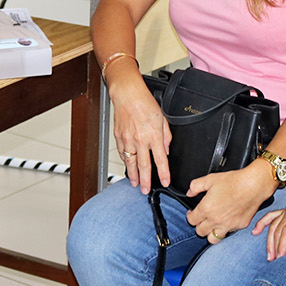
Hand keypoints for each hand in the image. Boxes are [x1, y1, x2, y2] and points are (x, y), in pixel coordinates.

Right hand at [110, 77, 170, 191]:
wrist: (127, 95)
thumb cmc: (144, 103)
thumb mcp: (162, 118)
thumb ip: (166, 136)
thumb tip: (166, 149)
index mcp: (154, 135)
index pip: (160, 159)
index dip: (163, 173)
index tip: (165, 182)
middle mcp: (140, 139)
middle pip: (144, 165)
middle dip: (146, 181)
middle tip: (146, 191)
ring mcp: (128, 140)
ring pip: (131, 162)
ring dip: (133, 175)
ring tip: (135, 184)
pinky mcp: (119, 137)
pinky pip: (123, 153)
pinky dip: (125, 161)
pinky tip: (128, 166)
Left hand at [186, 162, 276, 241]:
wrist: (253, 185)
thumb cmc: (234, 181)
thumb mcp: (210, 179)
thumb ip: (196, 186)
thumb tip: (190, 192)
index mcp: (206, 209)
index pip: (191, 221)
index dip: (190, 216)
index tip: (192, 213)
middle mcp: (216, 220)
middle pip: (200, 232)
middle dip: (199, 225)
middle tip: (202, 219)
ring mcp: (228, 225)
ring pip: (213, 239)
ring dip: (210, 233)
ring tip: (212, 226)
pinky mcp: (239, 226)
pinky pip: (229, 233)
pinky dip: (226, 229)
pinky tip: (226, 221)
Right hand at [258, 197, 285, 259]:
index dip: (282, 245)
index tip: (281, 258)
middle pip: (278, 229)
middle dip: (275, 246)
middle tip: (273, 260)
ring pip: (274, 224)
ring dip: (269, 240)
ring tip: (269, 255)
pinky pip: (272, 215)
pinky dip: (263, 223)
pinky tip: (256, 231)